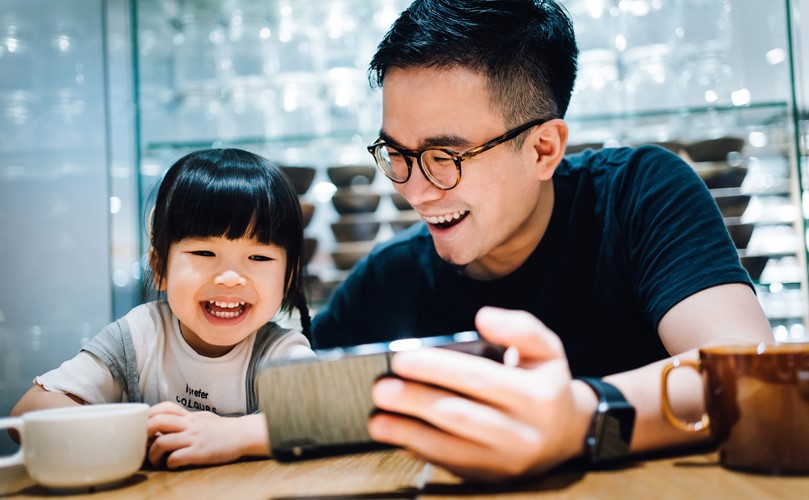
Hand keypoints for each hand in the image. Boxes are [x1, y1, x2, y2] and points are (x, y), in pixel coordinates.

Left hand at [147, 402, 268, 468]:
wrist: (243, 435)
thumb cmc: (223, 429)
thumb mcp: (204, 418)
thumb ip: (187, 418)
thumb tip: (170, 421)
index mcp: (190, 416)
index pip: (165, 407)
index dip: (150, 414)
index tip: (144, 425)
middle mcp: (190, 425)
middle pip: (158, 421)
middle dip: (144, 433)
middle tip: (143, 443)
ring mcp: (194, 439)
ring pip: (162, 442)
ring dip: (153, 454)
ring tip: (157, 460)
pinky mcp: (199, 453)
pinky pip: (176, 458)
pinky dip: (169, 464)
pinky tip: (173, 465)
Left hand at [368, 307, 595, 482]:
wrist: (569, 434)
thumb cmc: (547, 383)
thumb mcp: (546, 348)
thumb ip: (519, 327)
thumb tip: (483, 317)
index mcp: (536, 395)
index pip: (478, 378)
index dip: (437, 368)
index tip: (402, 359)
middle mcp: (523, 432)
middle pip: (458, 415)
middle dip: (415, 401)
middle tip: (382, 388)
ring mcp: (507, 461)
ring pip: (450, 448)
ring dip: (409, 433)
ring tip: (378, 419)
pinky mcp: (492, 479)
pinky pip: (451, 466)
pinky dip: (420, 453)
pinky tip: (398, 439)